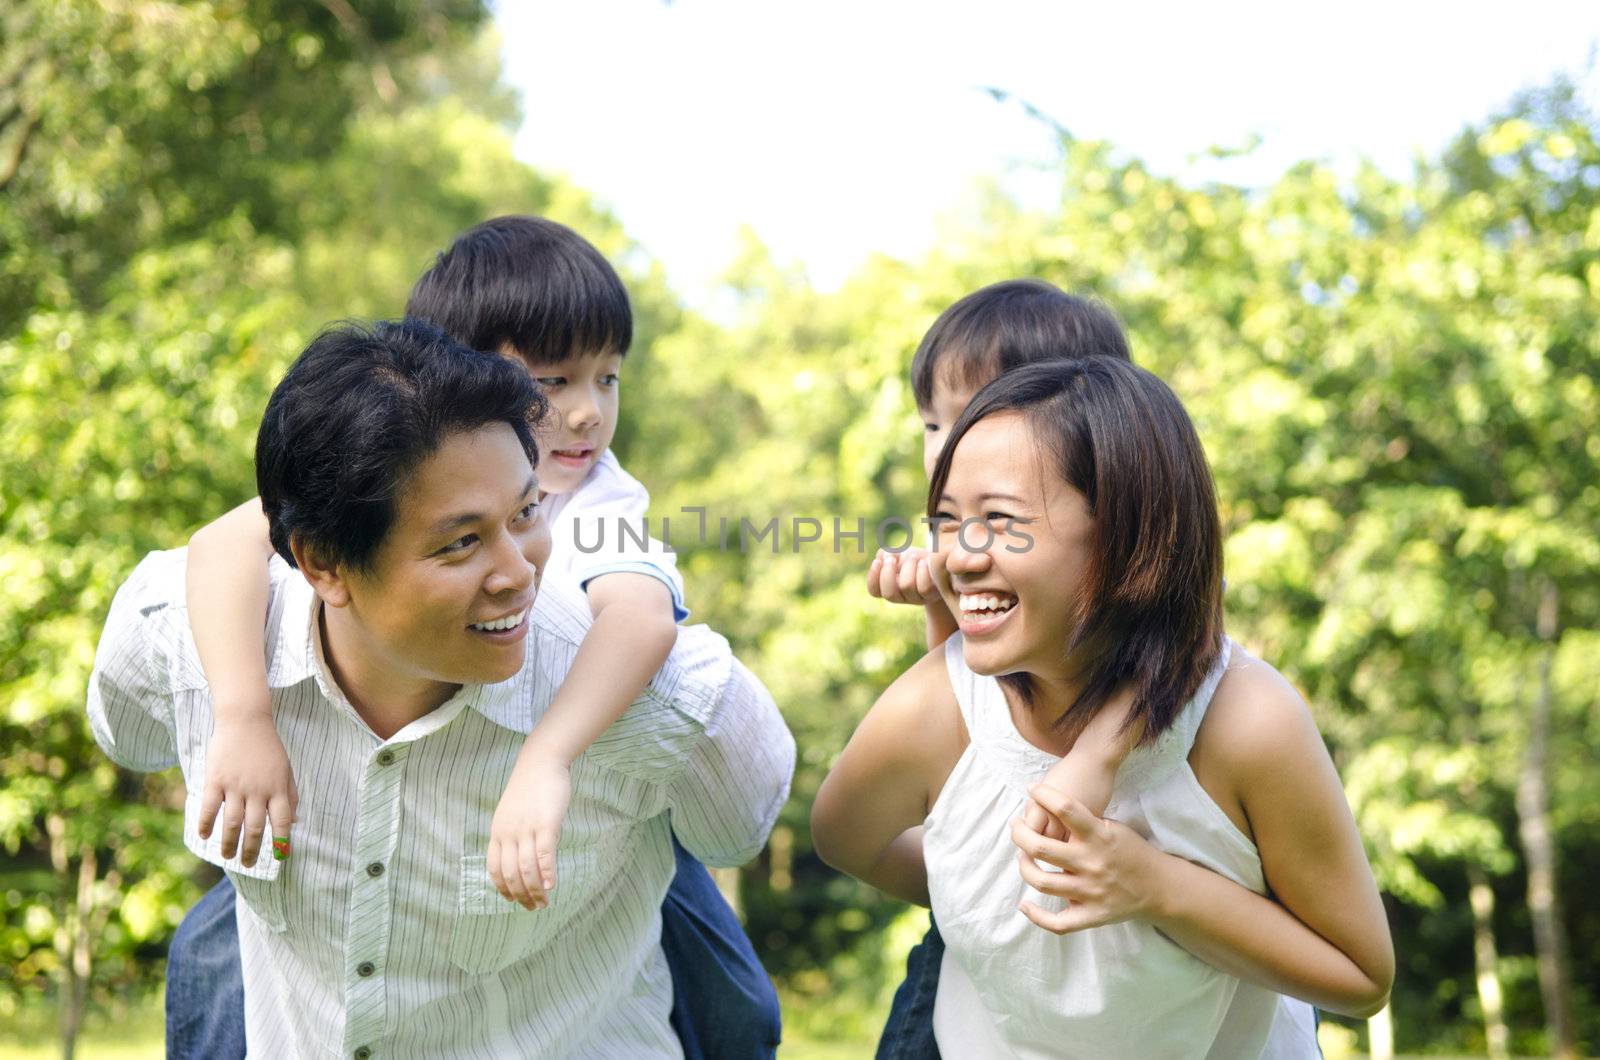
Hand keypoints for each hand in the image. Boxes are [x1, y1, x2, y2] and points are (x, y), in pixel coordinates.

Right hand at [197, 711, 296, 867]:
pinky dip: (206, 823)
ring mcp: (236, 785)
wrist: (246, 720)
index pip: (282, 821)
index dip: (282, 841)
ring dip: (229, 843)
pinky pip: (209, 807)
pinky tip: (205, 836)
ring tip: (227, 857)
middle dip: (253, 850)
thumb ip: (291, 795)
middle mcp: (258, 790)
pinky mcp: (216, 779)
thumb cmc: (268, 747)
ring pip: (232, 823)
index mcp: (278, 788)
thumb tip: (294, 822)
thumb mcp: (286, 769)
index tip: (280, 857)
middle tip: (248, 864)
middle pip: (256, 827)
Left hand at [488, 749, 570, 909]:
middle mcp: (508, 834)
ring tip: (544, 902)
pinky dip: (546, 873)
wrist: (541, 763)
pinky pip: (544, 854)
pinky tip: (551, 886)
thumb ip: (512, 835)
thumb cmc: (530, 789)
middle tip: (534, 908)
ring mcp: (526, 829)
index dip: (503, 889)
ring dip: (535, 891)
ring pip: (527, 869)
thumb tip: (519, 857)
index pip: (494, 869)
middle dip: (521, 896)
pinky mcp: (546, 824)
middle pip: (511, 874)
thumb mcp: (512, 813)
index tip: (514, 901)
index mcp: (498, 832)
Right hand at [867, 547, 939, 605]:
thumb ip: (887, 554)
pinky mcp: (932, 595)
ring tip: (913, 555)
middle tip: (892, 558)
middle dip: (888, 573)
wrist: (938, 562)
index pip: (874, 590)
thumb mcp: (899, 553)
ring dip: (907, 566)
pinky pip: (924, 587)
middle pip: (889, 594)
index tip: (878, 561)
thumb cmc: (916, 558)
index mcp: (889, 587)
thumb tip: (883, 557)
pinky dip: (921, 571)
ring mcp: (917, 598)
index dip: (873, 577)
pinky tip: (924, 561)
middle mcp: (902, 596)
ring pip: (906, 586)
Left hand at [1010, 783, 1166, 933]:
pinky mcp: (1092, 915)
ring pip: (1040, 881)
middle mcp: (1091, 863)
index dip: (1043, 794)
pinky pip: (1057, 922)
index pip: (1065, 809)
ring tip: (1021, 856)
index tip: (1032, 788)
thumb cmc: (1131, 851)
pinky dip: (1036, 915)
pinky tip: (1025, 904)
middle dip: (1019, 833)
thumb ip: (1084, 822)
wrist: (1160, 887)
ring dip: (1023, 866)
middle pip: (1040, 847)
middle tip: (1016, 825)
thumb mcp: (1113, 827)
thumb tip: (1048, 807)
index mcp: (1099, 836)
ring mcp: (1090, 892)